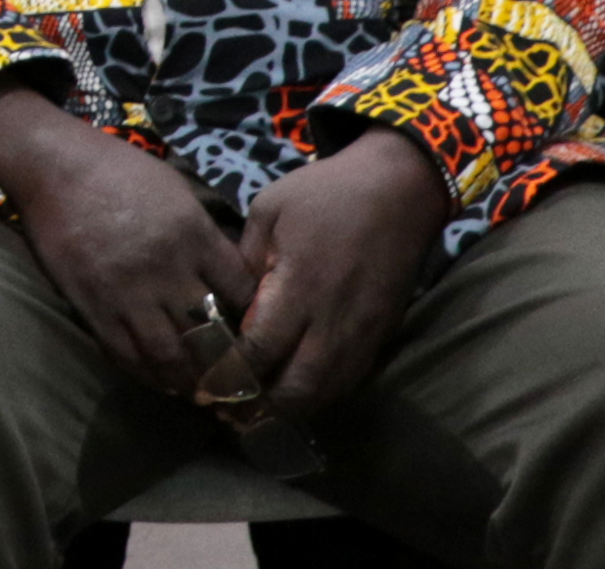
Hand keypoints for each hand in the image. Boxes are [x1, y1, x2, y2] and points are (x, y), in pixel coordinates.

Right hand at [0, 82, 247, 398]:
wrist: (53, 165)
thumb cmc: (119, 171)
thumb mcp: (177, 193)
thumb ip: (204, 236)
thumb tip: (228, 276)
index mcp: (195, 236)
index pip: (243, 294)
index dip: (255, 321)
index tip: (258, 336)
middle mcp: (167, 269)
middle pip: (211, 333)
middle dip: (227, 363)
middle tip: (235, 381)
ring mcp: (128, 290)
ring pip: (169, 354)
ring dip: (188, 380)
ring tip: (198, 391)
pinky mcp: (92, 303)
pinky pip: (124, 352)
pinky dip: (146, 374)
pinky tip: (159, 380)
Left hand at [231, 135, 450, 420]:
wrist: (399, 192)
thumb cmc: (325, 194)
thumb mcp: (268, 212)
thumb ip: (245, 261)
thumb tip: (226, 304)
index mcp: (300, 285)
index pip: (261, 349)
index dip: (232, 374)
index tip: (205, 384)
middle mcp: (334, 319)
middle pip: (298, 387)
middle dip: (261, 406)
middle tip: (228, 410)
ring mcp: (362, 332)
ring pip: (327, 392)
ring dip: (291, 409)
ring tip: (255, 412)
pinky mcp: (379, 336)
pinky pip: (348, 380)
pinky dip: (319, 394)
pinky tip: (294, 392)